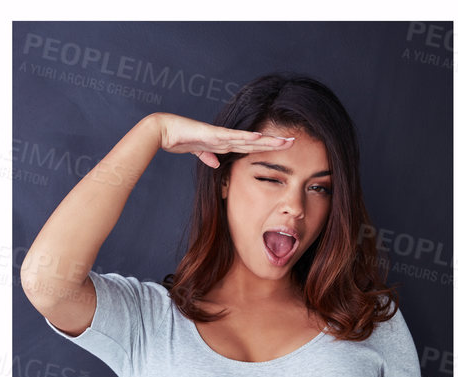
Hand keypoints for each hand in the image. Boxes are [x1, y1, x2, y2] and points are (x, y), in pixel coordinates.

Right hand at [153, 113, 294, 169]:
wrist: (164, 131)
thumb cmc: (177, 139)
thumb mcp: (196, 152)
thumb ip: (207, 157)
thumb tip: (215, 164)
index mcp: (222, 143)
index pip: (249, 146)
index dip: (265, 147)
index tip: (280, 147)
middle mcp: (225, 137)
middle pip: (255, 141)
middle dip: (273, 143)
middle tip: (293, 142)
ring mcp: (220, 135)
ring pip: (249, 139)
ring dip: (267, 140)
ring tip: (284, 141)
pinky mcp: (213, 134)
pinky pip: (233, 137)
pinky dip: (246, 136)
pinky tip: (260, 136)